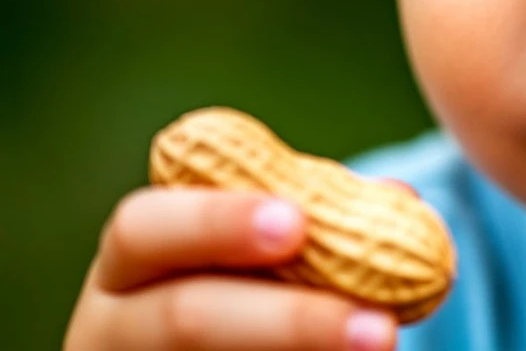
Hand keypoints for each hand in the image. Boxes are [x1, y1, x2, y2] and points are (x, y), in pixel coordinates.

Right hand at [64, 187, 398, 350]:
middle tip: (379, 327)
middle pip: (185, 319)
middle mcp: (115, 327)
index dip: (216, 221)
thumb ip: (314, 219)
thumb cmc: (237, 283)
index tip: (296, 223)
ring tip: (383, 343)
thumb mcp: (259, 250)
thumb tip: (401, 198)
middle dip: (291, 321)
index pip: (144, 229)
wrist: (218, 347)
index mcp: (132, 260)